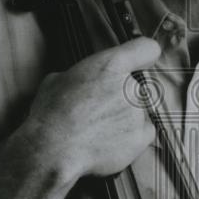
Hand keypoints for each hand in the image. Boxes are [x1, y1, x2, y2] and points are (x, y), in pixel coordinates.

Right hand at [13, 37, 160, 183]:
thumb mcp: (58, 79)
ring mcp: (138, 113)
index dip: (142, 56)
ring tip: (97, 129)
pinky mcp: (140, 137)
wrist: (52, 150)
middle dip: (120, 95)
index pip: (146, 48)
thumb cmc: (52, 115)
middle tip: (97, 109)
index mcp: (111, 65)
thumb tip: (82, 82)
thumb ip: (83, 75)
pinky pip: (144, 132)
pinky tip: (110, 141)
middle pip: (135, 86)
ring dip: (123, 117)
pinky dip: (131, 136)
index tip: (138, 62)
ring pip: (137, 111)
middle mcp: (130, 86)